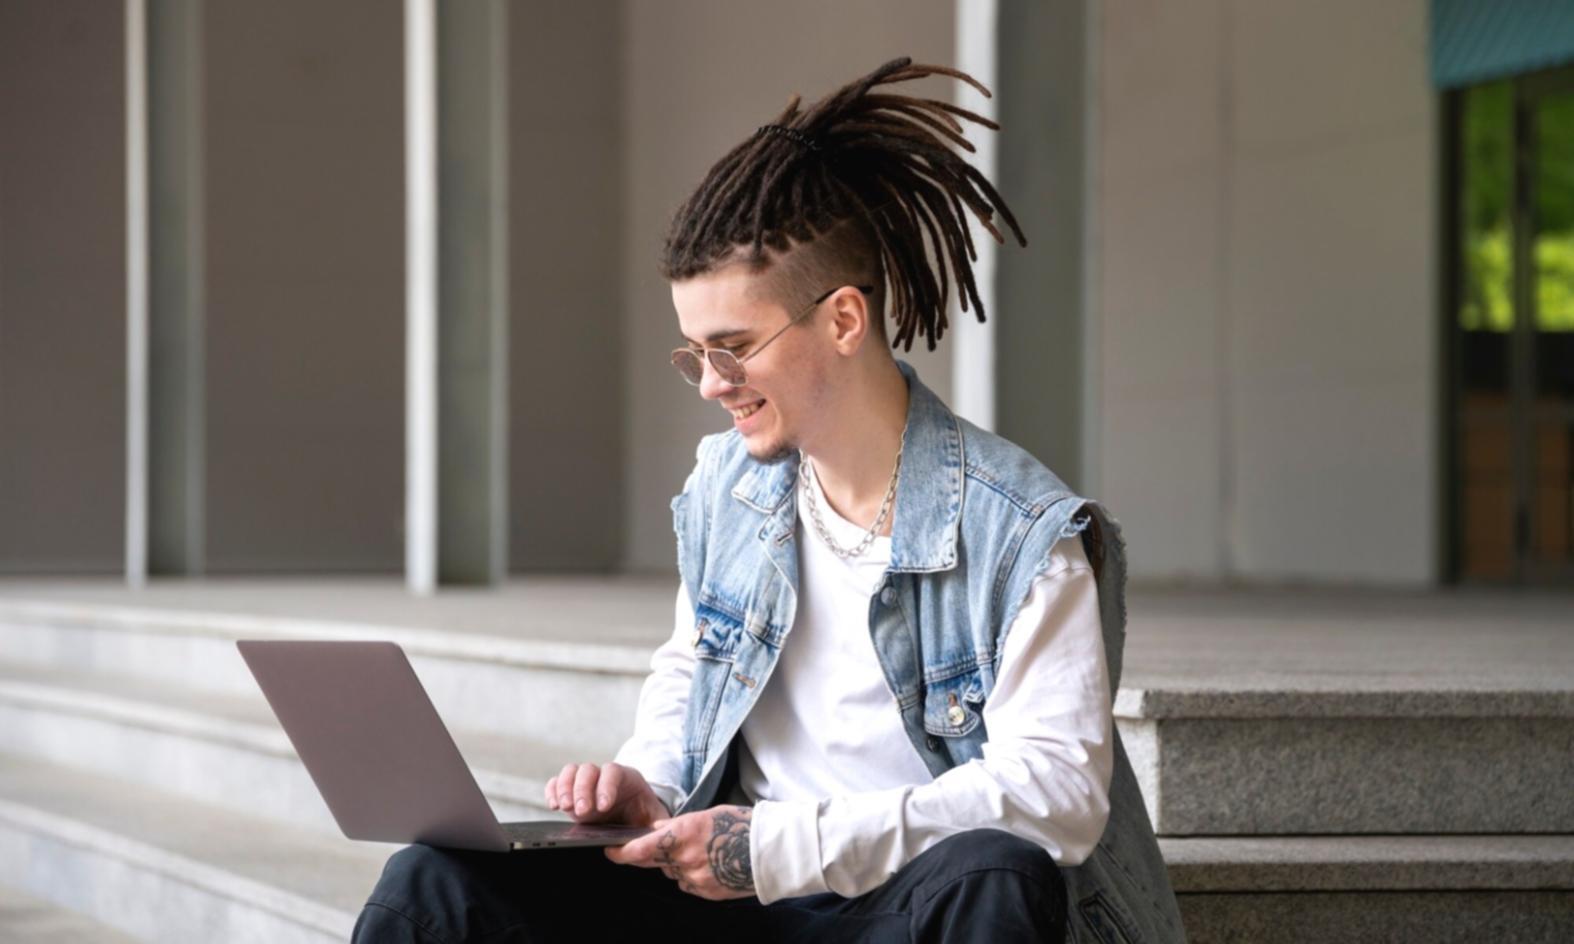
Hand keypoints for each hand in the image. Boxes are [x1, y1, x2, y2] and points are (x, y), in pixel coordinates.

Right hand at [544, 761, 667, 827]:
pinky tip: (553, 805)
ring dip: (565, 788)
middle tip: (582, 811)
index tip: (603, 806)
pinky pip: (558, 782)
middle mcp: (603, 777)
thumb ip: (655, 828)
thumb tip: (648, 842)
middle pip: (588, 770)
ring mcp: (586, 783)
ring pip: (571, 771)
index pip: (613, 773)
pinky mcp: (572, 793)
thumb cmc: (645, 816)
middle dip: (583, 790)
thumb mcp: (655, 820)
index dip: (606, 786)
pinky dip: (552, 790)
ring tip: (564, 807)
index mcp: (627, 778)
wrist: (635, 815)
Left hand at [604, 805, 755, 899]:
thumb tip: (655, 830)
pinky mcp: (707, 893)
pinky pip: (688, 884)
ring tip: (702, 850)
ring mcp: (696, 879)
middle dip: (646, 855)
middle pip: (652, 862)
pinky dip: (692, 875)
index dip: (621, 852)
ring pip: (672, 873)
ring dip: (675, 864)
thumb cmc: (741, 825)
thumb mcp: (706, 815)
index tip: (611, 850)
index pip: (640, 849)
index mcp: (683, 834)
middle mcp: (685, 859)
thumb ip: (677, 825)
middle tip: (648, 847)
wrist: (771, 850)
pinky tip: (711, 864)